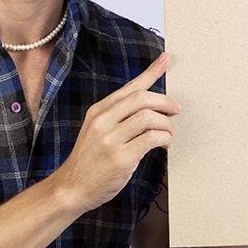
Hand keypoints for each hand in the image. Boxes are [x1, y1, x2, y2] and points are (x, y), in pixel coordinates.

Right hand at [56, 52, 179, 213]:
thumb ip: (117, 117)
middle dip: (165, 102)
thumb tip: (146, 106)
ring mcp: (110, 139)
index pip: (130, 87)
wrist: (71, 188)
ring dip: (166, 124)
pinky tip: (164, 144)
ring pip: (148, 117)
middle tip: (176, 110)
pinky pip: (151, 139)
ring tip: (168, 134)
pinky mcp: (120, 158)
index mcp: (98, 111)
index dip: (151, 72)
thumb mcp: (96, 131)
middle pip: (142, 98)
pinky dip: (164, 139)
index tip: (165, 59)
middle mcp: (103, 121)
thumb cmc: (89, 161)